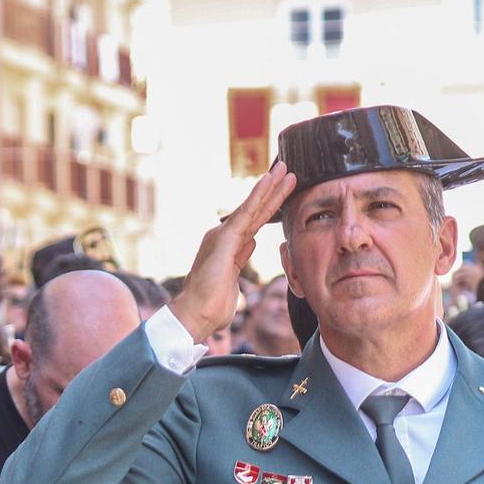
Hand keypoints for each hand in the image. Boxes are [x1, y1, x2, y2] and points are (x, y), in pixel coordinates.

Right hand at [171, 162, 296, 341]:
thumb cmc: (211, 306)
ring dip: (270, 187)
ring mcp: (223, 235)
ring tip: (285, 169)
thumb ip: (241, 259)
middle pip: (255, 211)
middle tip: (288, 171)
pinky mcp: (225, 237)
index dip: (270, 207)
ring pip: (253, 207)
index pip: (254, 223)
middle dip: (273, 191)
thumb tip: (251, 242)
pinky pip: (246, 212)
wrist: (195, 314)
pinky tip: (269, 180)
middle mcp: (223, 237)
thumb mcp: (233, 279)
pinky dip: (258, 195)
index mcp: (227, 247)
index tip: (283, 193)